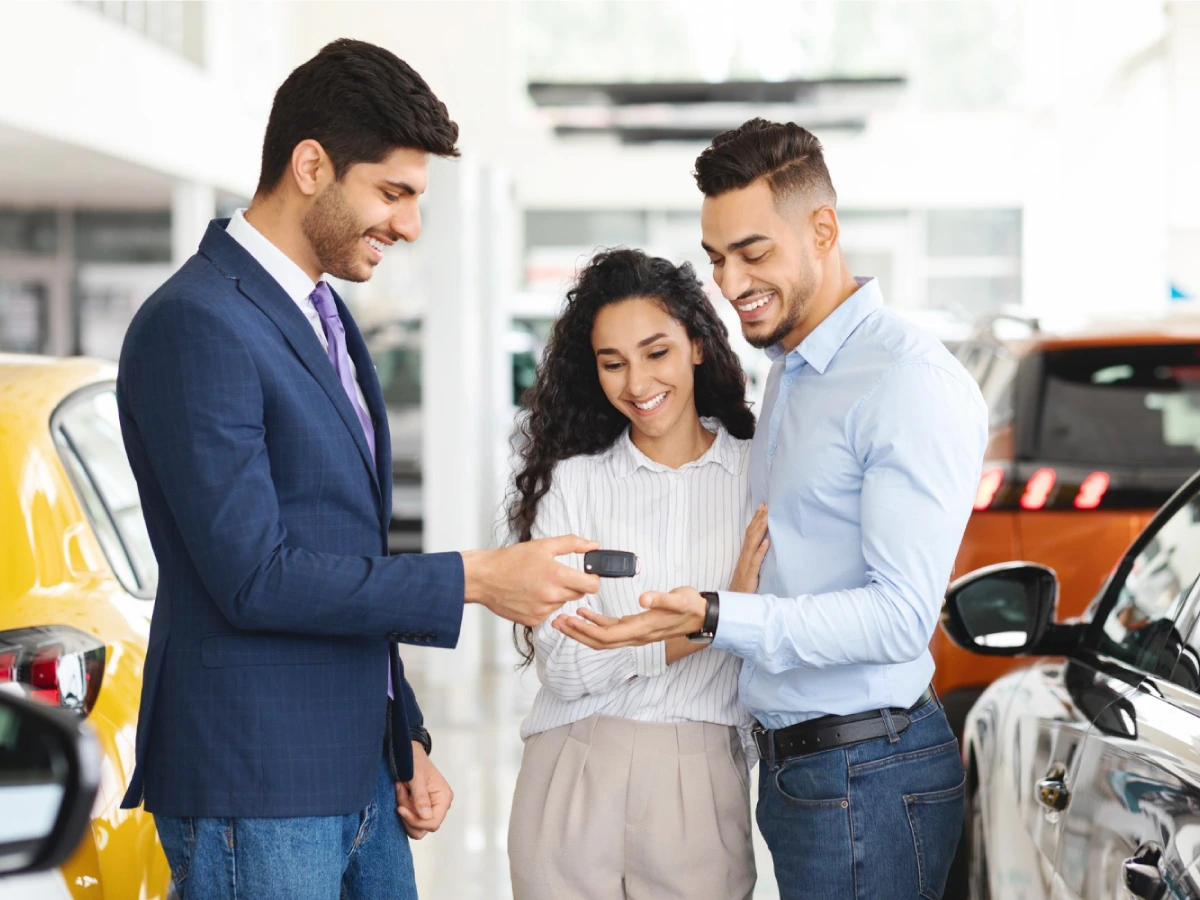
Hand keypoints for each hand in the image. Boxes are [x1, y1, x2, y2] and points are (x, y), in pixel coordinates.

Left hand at [395, 743, 452, 839]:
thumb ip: (421, 797)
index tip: (400, 809)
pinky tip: (401, 794)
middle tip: (400, 795)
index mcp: (444, 798)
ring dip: (405, 811)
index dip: (415, 821)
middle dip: (408, 815)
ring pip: (416, 826)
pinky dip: (404, 809)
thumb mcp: (416, 777)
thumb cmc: (415, 761)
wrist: (410, 753)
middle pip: (424, 827)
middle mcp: (440, 805)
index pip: (432, 823)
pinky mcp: (422, 808)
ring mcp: (431, 808)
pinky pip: (412, 819)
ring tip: (401, 791)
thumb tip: (426, 817)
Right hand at [461, 536, 600, 626]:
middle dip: (572, 585)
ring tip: (537, 584)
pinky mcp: (533, 620)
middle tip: (554, 575)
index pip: (592, 586)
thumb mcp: (543, 545)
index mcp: (557, 576)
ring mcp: (543, 610)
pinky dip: (543, 605)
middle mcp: (552, 596)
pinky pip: (548, 613)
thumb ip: (572, 544)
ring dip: (556, 595)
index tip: (587, 576)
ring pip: (562, 603)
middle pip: (578, 594)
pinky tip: (530, 595)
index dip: (592, 579)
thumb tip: (593, 545)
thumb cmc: (510, 561)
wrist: (484, 578)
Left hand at [552, 586, 705, 648]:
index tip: (570, 621)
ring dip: (581, 630)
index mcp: (641, 629)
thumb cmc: (689, 606)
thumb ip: (662, 598)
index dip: (587, 631)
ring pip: (601, 637)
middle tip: (556, 622)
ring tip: (563, 619)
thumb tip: (643, 598)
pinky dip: (594, 622)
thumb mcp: (679, 599)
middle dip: (576, 634)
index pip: (607, 636)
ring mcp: (634, 633)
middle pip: (599, 641)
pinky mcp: (634, 626)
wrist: (700, 615)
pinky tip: (584, 612)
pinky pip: (610, 629)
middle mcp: (635, 636)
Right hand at [729, 504, 768, 592]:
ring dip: (760, 529)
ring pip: (753, 544)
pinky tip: (767, 542)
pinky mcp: (750, 575)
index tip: (762, 508)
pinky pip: (756, 561)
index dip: (756, 520)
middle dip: (758, 519)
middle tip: (765, 505)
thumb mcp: (750, 571)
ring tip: (767, 517)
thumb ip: (755, 559)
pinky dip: (761, 551)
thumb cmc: (742, 588)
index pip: (750, 534)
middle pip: (751, 534)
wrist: (731, 603)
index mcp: (745, 555)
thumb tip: (764, 546)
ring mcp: (746, 565)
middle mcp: (745, 557)